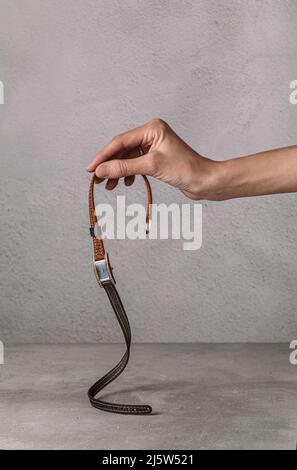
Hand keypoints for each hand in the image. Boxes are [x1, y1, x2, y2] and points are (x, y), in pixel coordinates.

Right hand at [86, 118, 220, 199]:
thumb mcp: (151, 166)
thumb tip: (101, 171)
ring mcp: (154, 145)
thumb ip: (124, 167)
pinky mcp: (157, 157)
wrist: (205, 181)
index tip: (90, 169)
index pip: (120, 141)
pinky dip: (129, 173)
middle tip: (96, 180)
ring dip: (118, 171)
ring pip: (128, 157)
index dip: (103, 156)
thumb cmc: (185, 169)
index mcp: (152, 128)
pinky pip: (136, 163)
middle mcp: (152, 133)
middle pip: (122, 149)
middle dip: (109, 165)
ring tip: (109, 186)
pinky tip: (127, 183)